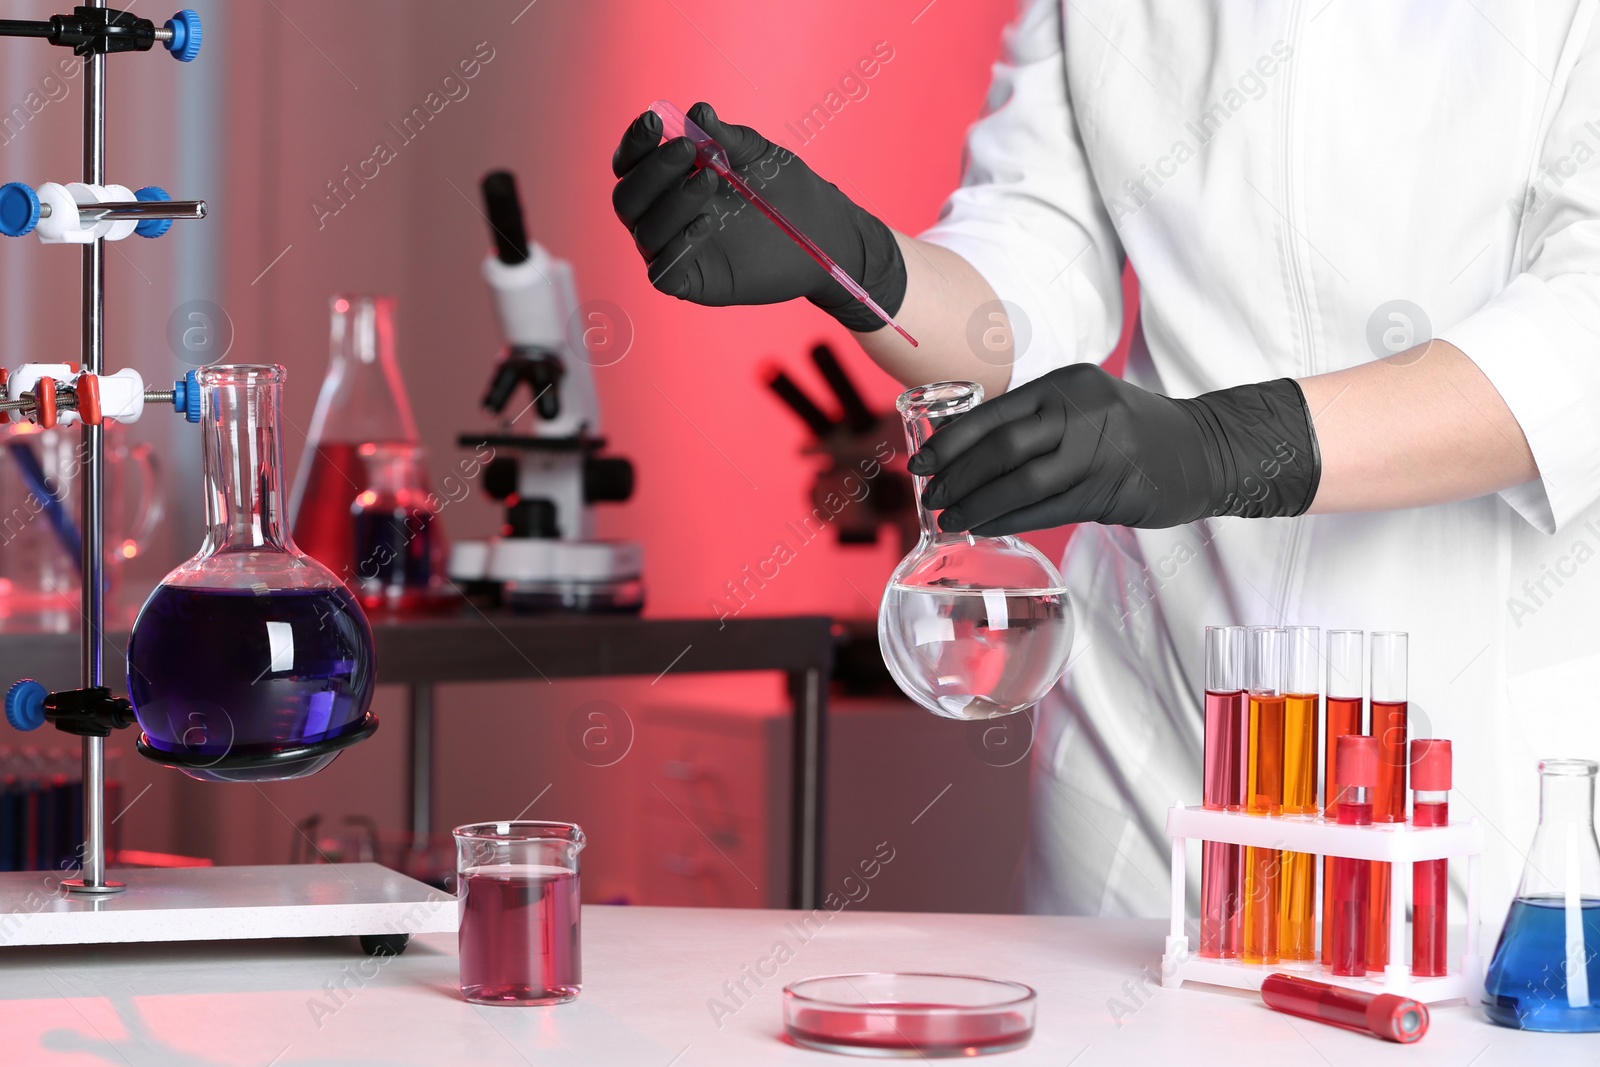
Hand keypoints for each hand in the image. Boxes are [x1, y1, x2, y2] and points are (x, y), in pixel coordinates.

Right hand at [610, 102, 904, 330]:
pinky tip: (707, 223)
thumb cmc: (785, 190)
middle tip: (687, 149)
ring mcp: (676, 250)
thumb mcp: (757, 155)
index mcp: (669, 182)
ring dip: (672, 201)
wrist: (822, 232)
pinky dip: (677, 247)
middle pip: (628, 198)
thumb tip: (697, 113)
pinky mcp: (694, 282)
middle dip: (652, 171)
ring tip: (710, 180)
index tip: (654, 121)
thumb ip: (726, 137)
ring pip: (645, 231)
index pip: (631, 165)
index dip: (635, 144)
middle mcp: (664, 217)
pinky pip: (663, 272)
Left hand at [908, 364, 1320, 532]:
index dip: (951, 442)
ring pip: (1020, 483)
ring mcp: (1098, 452)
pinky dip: (1009, 520)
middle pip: (1001, 448)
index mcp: (1065, 384)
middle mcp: (1080, 412)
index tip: (922, 462)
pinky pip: (1047, 510)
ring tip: (950, 519)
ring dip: (977, 505)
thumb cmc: (1131, 430)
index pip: (993, 413)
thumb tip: (969, 450)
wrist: (1204, 448)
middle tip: (930, 498)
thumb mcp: (1084, 403)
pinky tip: (985, 527)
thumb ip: (1036, 419)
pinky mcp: (1110, 491)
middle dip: (957, 476)